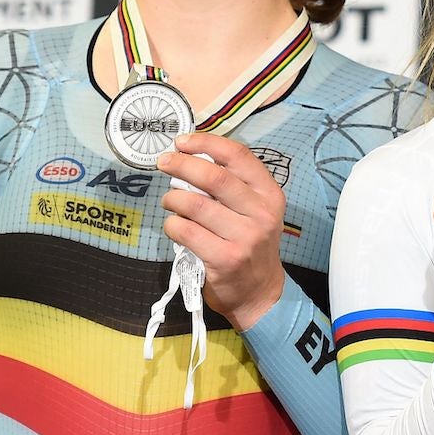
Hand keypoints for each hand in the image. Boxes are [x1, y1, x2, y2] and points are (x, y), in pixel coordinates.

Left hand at [157, 132, 289, 330]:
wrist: (259, 293)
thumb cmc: (251, 244)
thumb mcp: (256, 211)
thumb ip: (234, 186)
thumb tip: (191, 158)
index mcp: (270, 194)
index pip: (239, 156)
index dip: (207, 143)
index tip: (183, 141)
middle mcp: (262, 213)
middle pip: (214, 178)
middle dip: (182, 165)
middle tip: (164, 162)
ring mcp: (244, 237)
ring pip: (196, 205)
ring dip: (173, 198)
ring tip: (169, 200)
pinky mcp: (225, 259)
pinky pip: (186, 232)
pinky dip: (172, 225)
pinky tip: (174, 226)